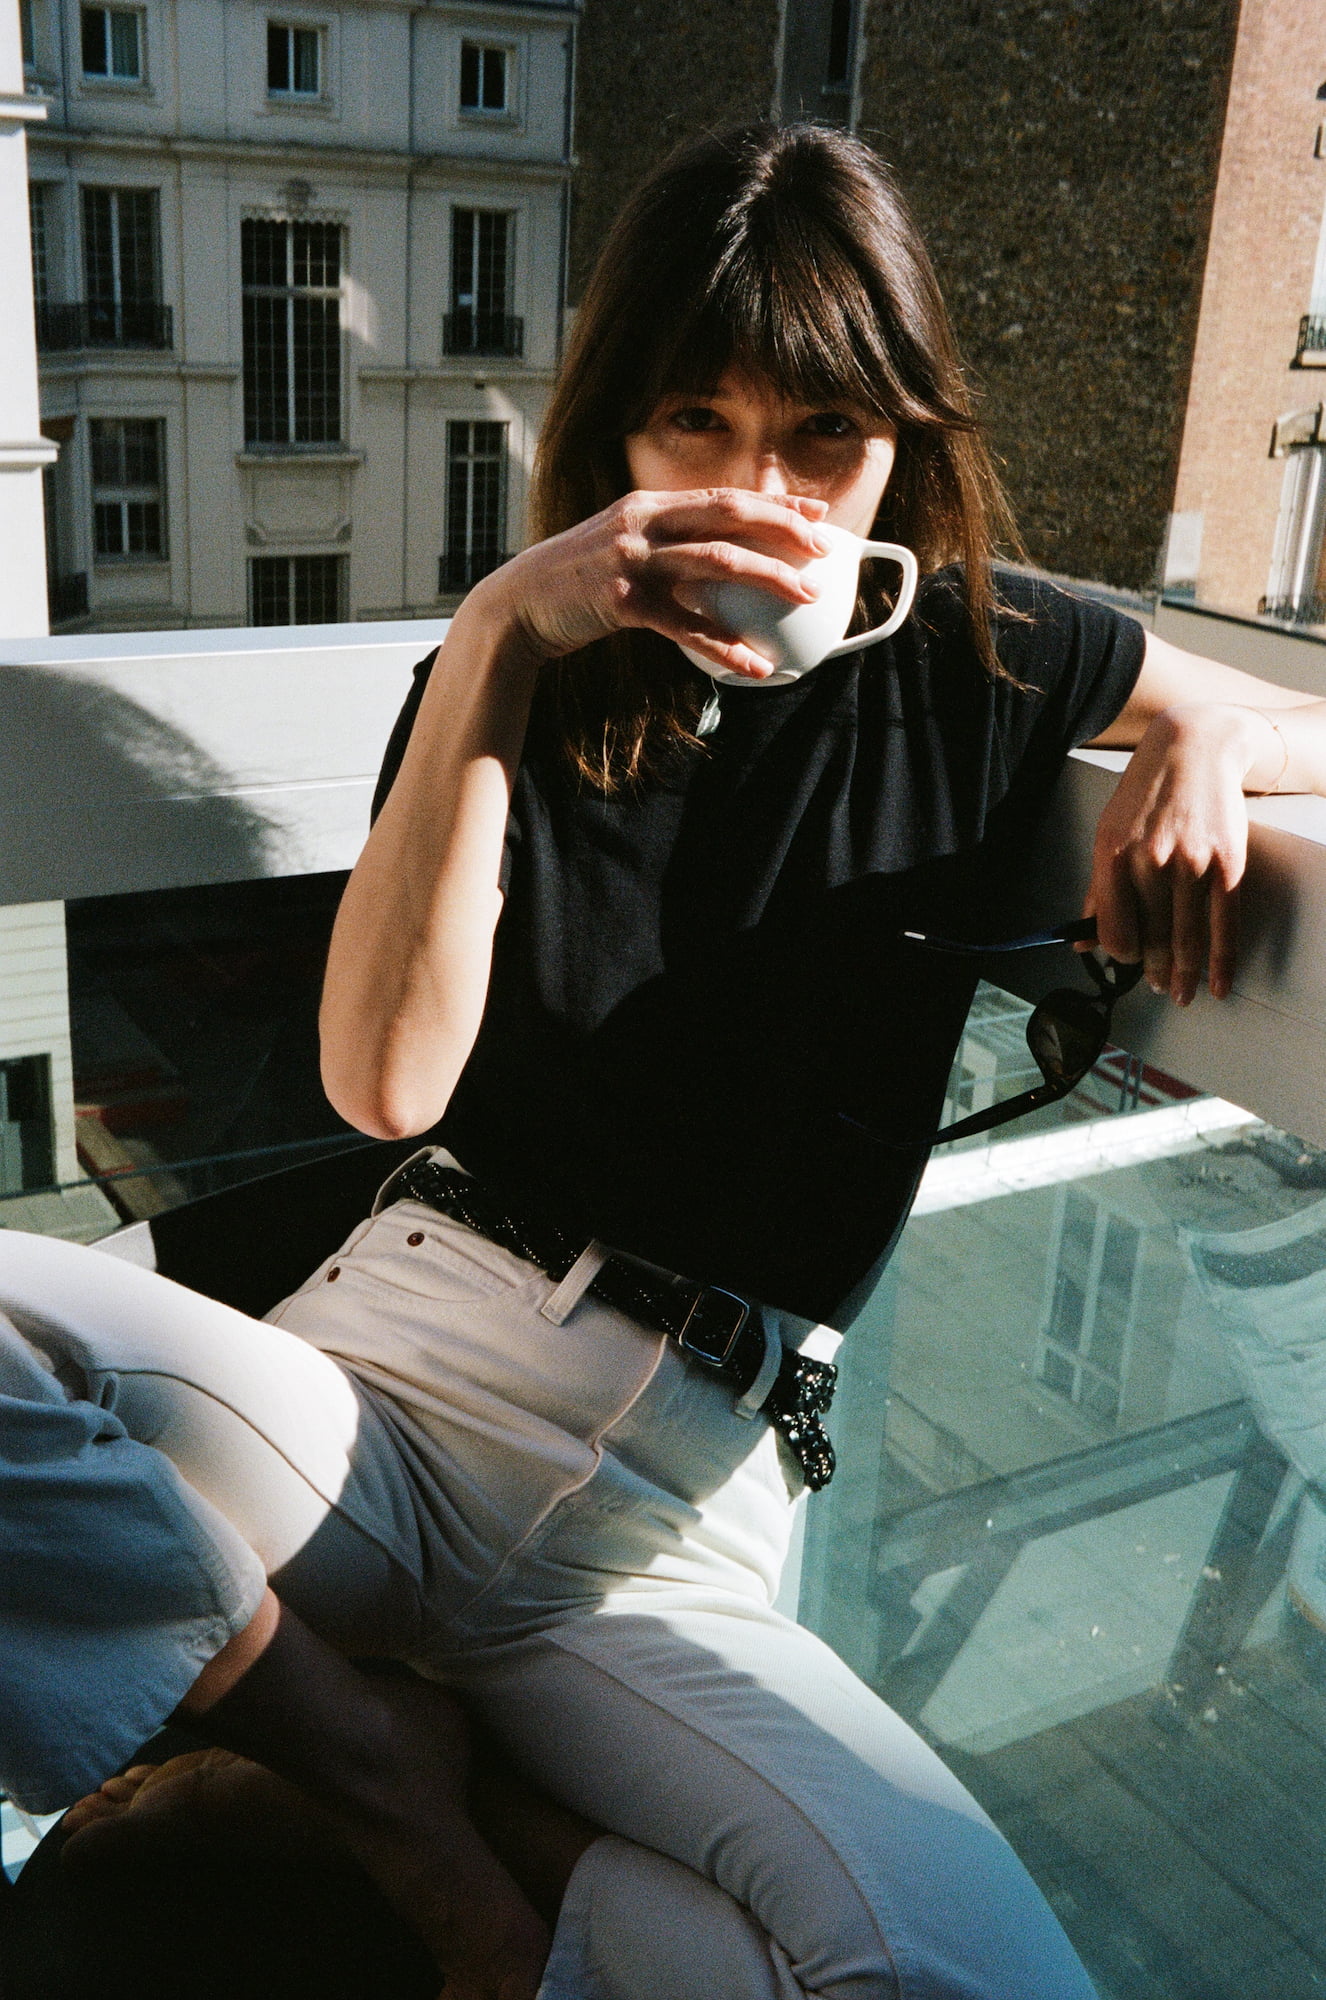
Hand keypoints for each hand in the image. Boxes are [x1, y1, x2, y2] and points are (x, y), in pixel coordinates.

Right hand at [467, 487, 831, 678]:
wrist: (518, 607)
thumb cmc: (577, 583)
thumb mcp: (619, 549)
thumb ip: (663, 547)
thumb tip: (718, 566)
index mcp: (648, 505)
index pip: (724, 496)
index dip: (774, 503)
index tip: (817, 514)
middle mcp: (643, 522)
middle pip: (729, 514)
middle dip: (783, 528)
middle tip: (824, 550)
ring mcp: (632, 559)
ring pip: (716, 561)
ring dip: (767, 577)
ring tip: (805, 598)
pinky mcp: (623, 601)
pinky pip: (686, 625)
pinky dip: (724, 645)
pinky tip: (754, 665)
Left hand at [1084, 704, 1262, 1005]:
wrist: (1195, 748)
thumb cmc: (1146, 795)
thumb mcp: (1109, 833)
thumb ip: (1098, 890)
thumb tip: (1081, 941)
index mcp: (1114, 855)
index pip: (1114, 929)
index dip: (1120, 954)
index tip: (1127, 960)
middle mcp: (1151, 860)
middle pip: (1152, 938)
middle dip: (1154, 970)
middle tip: (1158, 986)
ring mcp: (1192, 863)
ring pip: (1185, 938)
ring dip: (1182, 974)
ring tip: (1179, 992)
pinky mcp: (1227, 863)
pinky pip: (1223, 925)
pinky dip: (1219, 962)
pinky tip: (1216, 985)